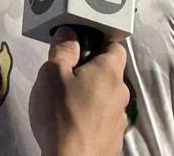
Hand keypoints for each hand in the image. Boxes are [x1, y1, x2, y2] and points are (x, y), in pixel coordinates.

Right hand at [29, 26, 128, 155]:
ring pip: (106, 98)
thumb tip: (70, 32)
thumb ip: (63, 49)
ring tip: (66, 107)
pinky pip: (104, 121)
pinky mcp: (114, 141)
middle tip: (65, 80)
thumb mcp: (52, 74)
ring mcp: (121, 119)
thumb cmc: (61, 114)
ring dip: (91, 98)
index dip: (98, 44)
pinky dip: (92, 120)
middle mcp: (122, 93)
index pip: (114, 46)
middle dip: (90, 73)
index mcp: (110, 71)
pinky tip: (74, 127)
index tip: (78, 51)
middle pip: (109, 74)